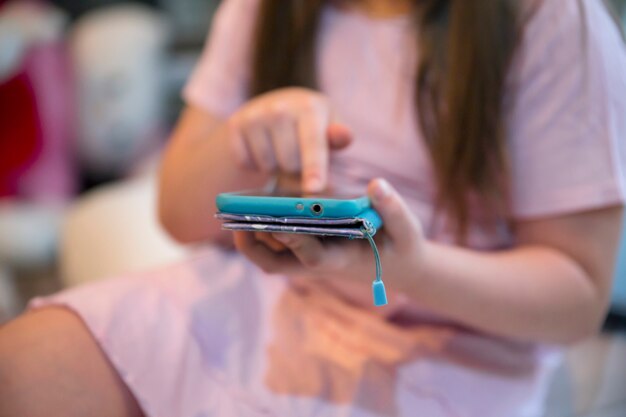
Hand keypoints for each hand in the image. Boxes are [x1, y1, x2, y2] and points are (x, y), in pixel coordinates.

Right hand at [227, 87, 351, 192]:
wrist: (274, 106)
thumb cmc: (310, 125)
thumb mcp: (330, 127)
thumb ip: (338, 138)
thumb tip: (344, 136)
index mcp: (309, 107)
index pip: (313, 144)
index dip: (314, 168)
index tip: (314, 189)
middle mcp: (280, 107)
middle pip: (290, 164)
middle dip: (296, 170)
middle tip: (298, 156)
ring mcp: (254, 115)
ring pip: (268, 166)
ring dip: (276, 168)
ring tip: (280, 150)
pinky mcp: (235, 124)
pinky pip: (246, 163)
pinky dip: (255, 164)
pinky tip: (263, 148)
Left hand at [233, 179, 424, 283]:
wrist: (400, 267)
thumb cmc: (402, 247)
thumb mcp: (407, 229)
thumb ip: (393, 208)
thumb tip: (376, 184)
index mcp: (342, 260)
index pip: (311, 256)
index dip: (291, 241)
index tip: (272, 223)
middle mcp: (320, 264)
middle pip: (278, 264)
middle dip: (255, 245)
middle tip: (234, 218)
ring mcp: (311, 260)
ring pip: (272, 257)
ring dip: (252, 239)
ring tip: (235, 211)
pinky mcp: (308, 251)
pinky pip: (276, 247)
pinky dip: (262, 233)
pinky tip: (253, 208)